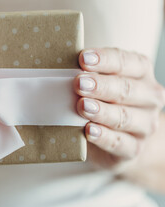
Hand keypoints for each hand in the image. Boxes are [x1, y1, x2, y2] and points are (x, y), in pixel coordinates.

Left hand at [74, 48, 164, 170]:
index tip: (83, 58)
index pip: (126, 62)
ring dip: (102, 111)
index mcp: (140, 72)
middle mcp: (149, 97)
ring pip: (124, 117)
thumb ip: (85, 75)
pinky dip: (103, 136)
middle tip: (78, 83)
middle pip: (125, 89)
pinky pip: (119, 143)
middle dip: (101, 86)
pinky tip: (88, 131)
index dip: (105, 59)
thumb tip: (58, 68)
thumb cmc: (103, 102)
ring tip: (82, 106)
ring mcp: (145, 125)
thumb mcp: (97, 84)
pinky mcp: (134, 148)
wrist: (119, 140)